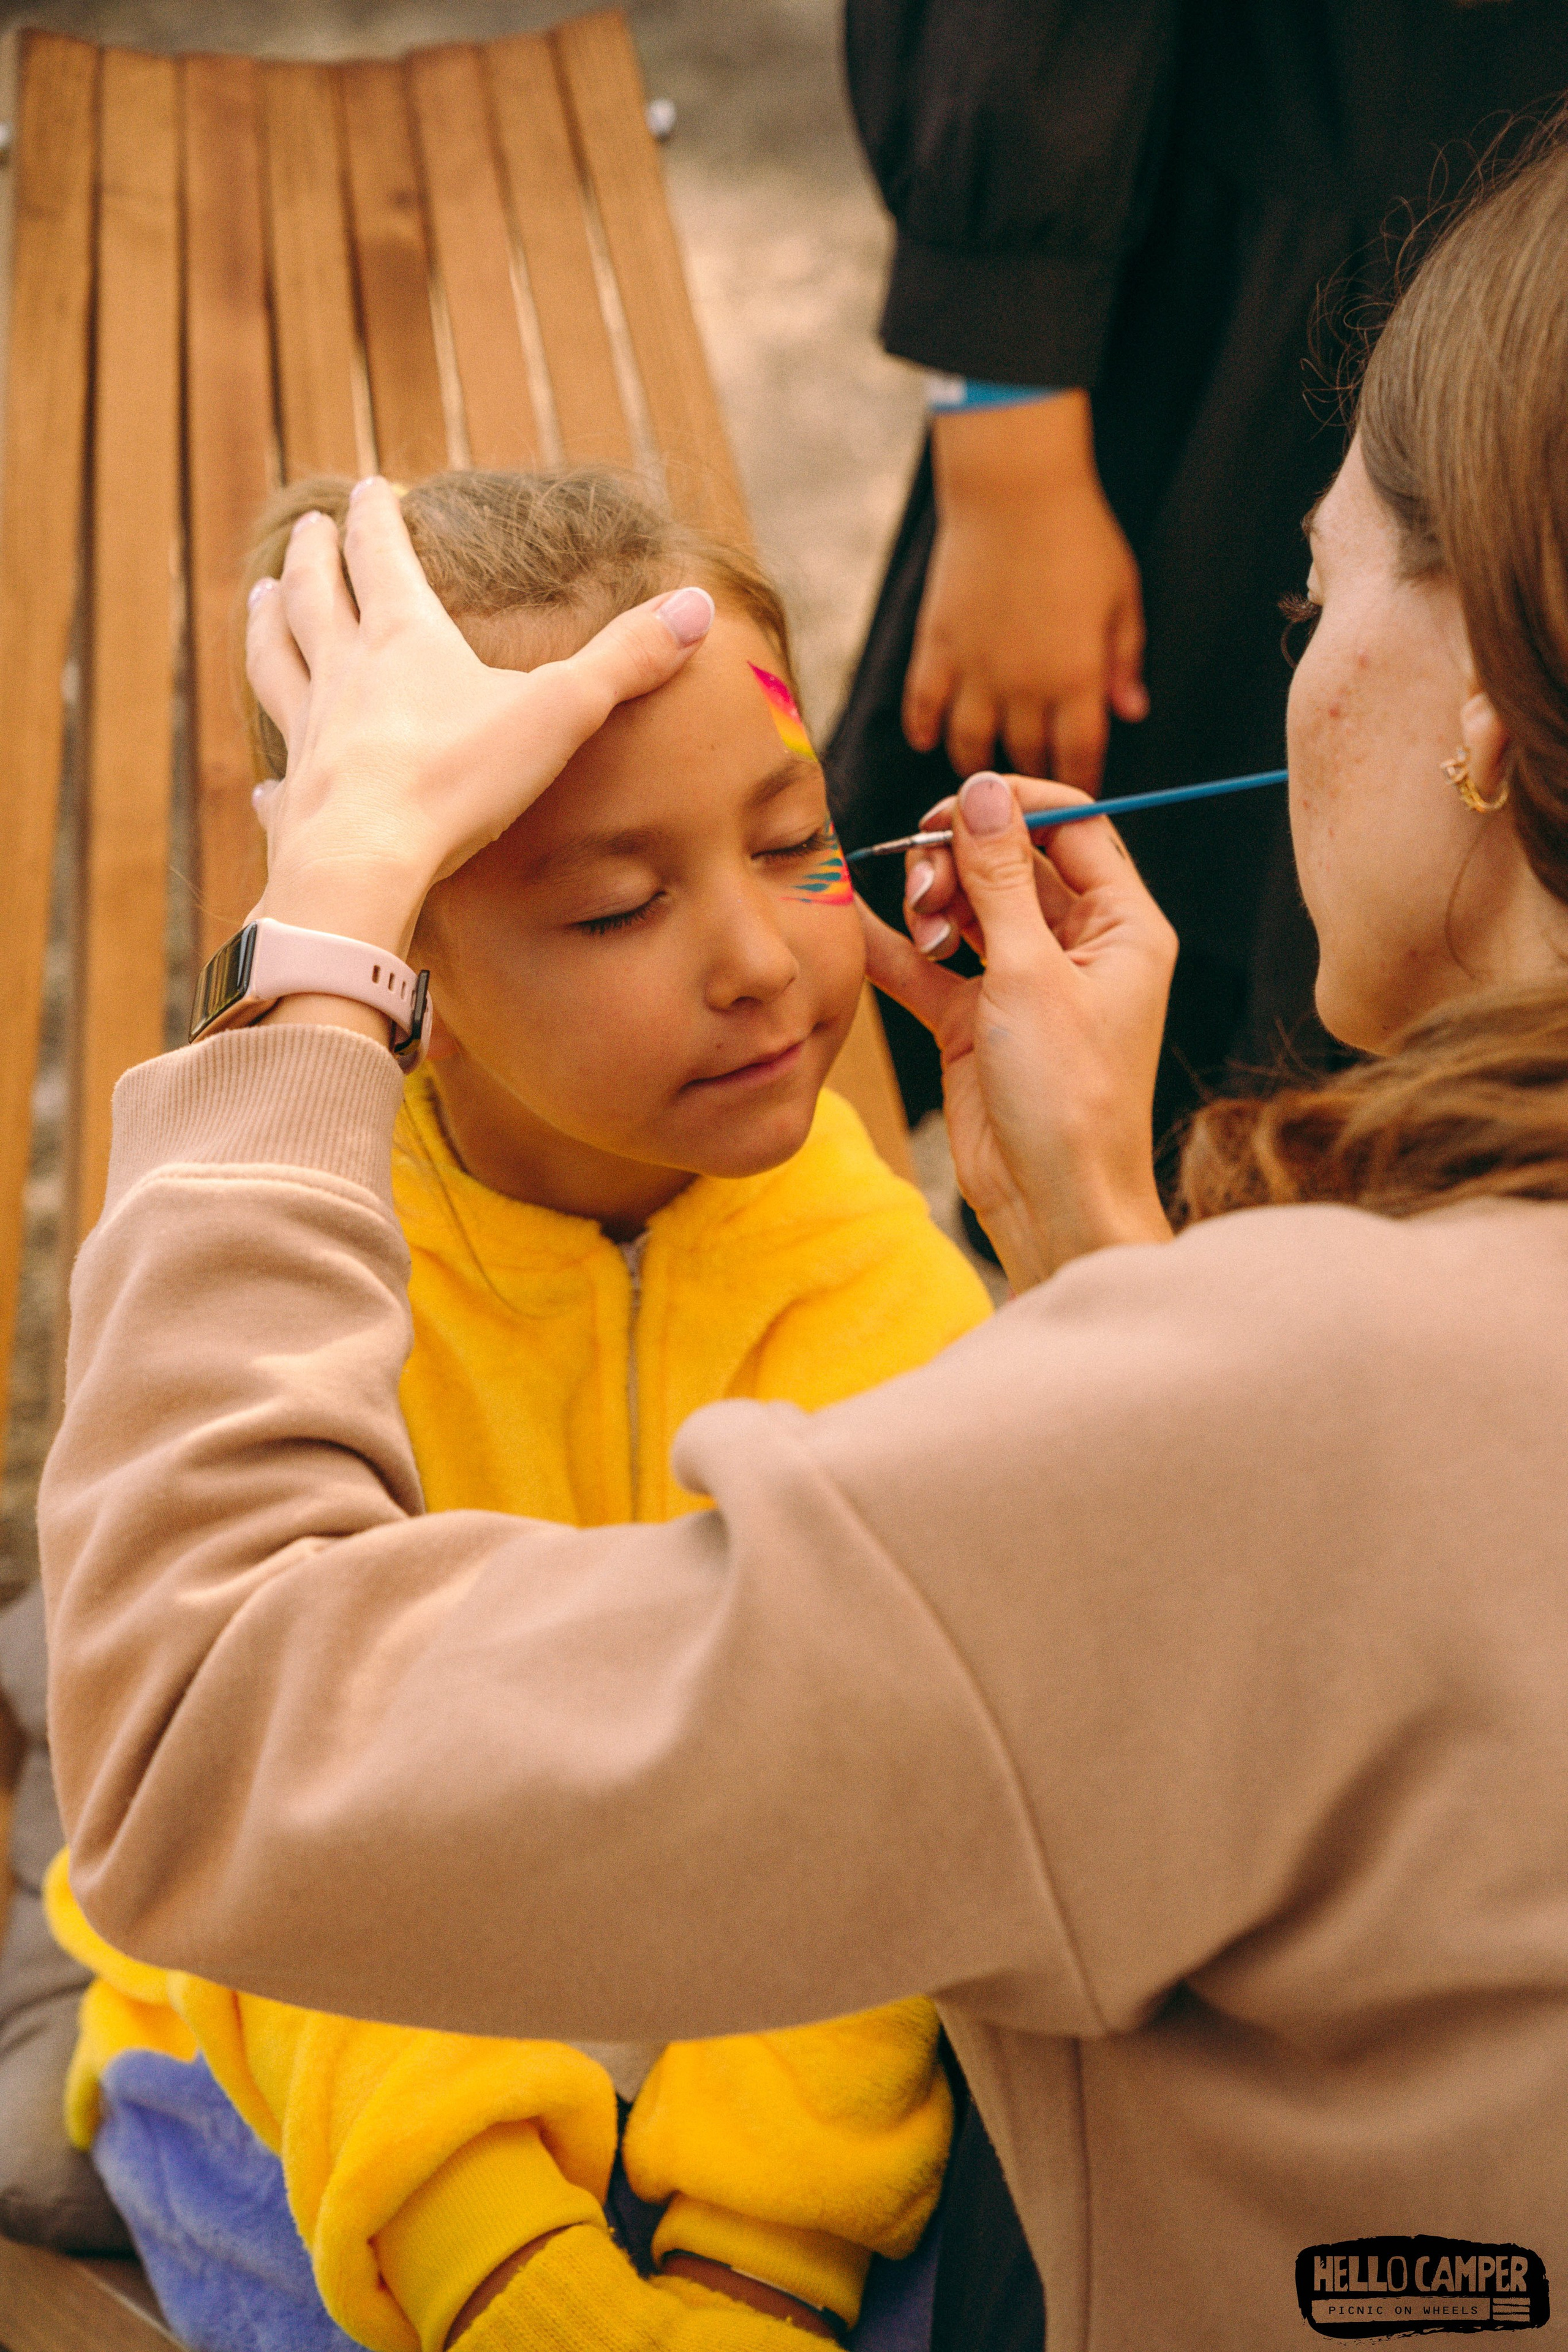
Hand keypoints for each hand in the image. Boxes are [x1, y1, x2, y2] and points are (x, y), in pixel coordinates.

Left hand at [246, 478, 713, 960]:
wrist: (366, 862)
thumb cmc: (458, 780)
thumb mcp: (560, 712)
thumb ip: (626, 660)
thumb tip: (697, 605)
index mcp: (402, 638)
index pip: (381, 556)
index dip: (376, 518)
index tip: (368, 487)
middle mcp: (343, 674)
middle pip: (315, 596)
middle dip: (313, 556)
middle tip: (306, 527)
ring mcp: (309, 735)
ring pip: (275, 663)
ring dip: (266, 626)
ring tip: (257, 598)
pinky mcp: (295, 799)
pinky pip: (278, 776)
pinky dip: (272, 771)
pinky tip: (263, 778)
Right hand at [860, 773, 1176, 1286]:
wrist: (1051, 1202)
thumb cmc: (1069, 1096)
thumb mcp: (1031, 971)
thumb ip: (1000, 877)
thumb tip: (983, 793)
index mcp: (1123, 926)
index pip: (1075, 827)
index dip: (1015, 807)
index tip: (958, 804)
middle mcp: (1078, 948)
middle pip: (1012, 864)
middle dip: (962, 860)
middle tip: (926, 879)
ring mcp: (1024, 984)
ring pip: (969, 908)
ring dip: (933, 905)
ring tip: (922, 931)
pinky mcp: (976, 1021)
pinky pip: (930, 966)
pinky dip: (897, 949)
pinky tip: (859, 930)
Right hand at [904, 394, 1146, 791]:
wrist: (1014, 488)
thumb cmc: (1078, 536)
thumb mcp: (1122, 597)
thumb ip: (1124, 661)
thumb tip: (1131, 712)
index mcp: (1076, 677)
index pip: (1079, 756)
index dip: (1081, 782)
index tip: (1081, 793)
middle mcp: (1023, 685)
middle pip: (1026, 757)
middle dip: (1034, 774)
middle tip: (1035, 782)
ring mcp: (975, 669)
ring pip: (969, 745)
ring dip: (978, 762)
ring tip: (985, 766)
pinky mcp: (937, 646)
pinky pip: (923, 706)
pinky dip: (923, 729)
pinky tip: (929, 739)